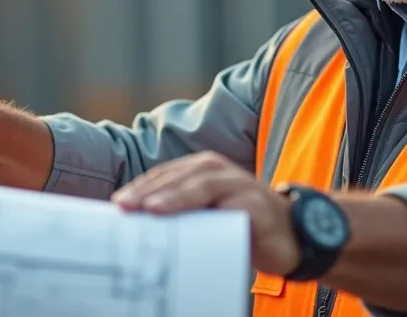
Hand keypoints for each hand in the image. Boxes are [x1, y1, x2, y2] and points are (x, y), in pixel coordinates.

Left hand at [111, 151, 300, 275]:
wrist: (290, 236)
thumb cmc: (239, 225)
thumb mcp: (204, 216)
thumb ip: (179, 213)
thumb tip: (135, 226)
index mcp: (201, 171)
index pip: (164, 176)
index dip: (140, 187)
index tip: (116, 205)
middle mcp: (219, 171)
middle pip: (178, 177)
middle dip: (149, 191)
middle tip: (124, 206)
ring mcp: (239, 185)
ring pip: (203, 185)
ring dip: (176, 195)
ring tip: (152, 208)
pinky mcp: (256, 205)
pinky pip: (233, 206)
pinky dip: (213, 211)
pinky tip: (197, 221)